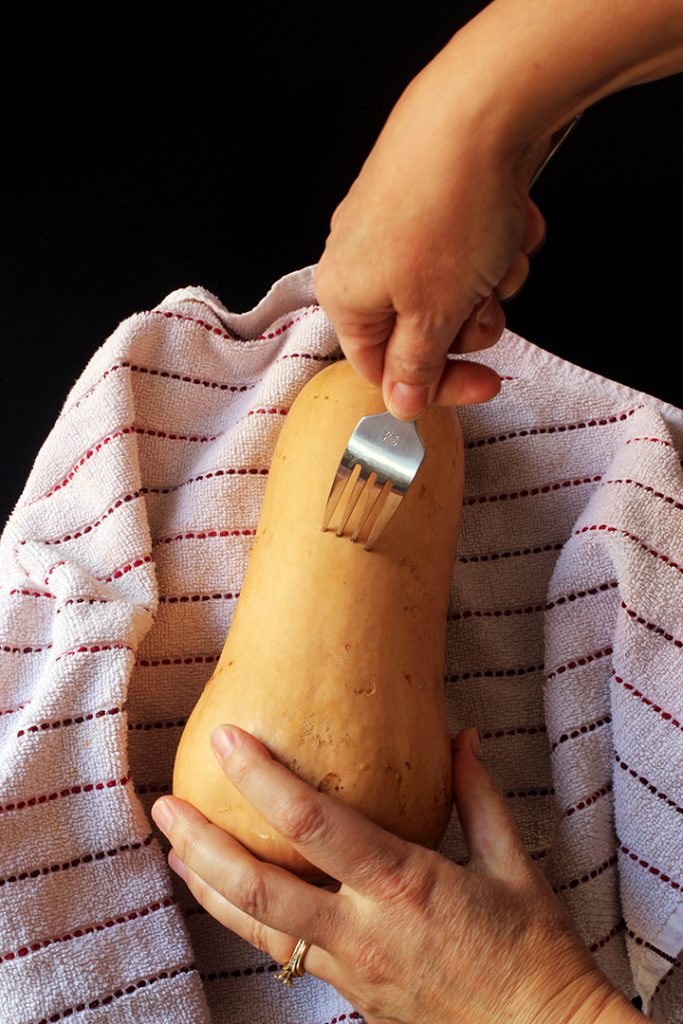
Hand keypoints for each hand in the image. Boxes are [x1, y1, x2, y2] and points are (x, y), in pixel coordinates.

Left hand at [151, 728, 637, 1023]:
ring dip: (209, 888)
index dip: (263, 779)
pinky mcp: (350, 996)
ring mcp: (350, 970)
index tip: (228, 741)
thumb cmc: (535, 954)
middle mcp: (364, 929)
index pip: (313, 824)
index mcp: (405, 884)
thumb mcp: (514, 866)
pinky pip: (284, 956)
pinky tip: (229, 900)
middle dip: (203, 844)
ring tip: (176, 851)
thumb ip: (478, 796)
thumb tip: (461, 738)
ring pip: (257, 931)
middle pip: (259, 889)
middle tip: (167, 806)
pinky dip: (246, 923)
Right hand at [313, 57, 548, 420]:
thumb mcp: (432, 313)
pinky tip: (507, 220)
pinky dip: (497, 241)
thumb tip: (401, 401)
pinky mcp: (433, 196)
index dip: (436, 383)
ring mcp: (398, 223)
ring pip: (454, 288)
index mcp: (345, 295)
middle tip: (487, 305)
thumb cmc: (445, 210)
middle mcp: (362, 259)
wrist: (480, 109)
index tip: (481, 383)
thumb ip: (415, 365)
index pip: (383, 368)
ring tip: (500, 254)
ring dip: (491, 282)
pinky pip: (469, 245)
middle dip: (469, 323)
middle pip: (423, 329)